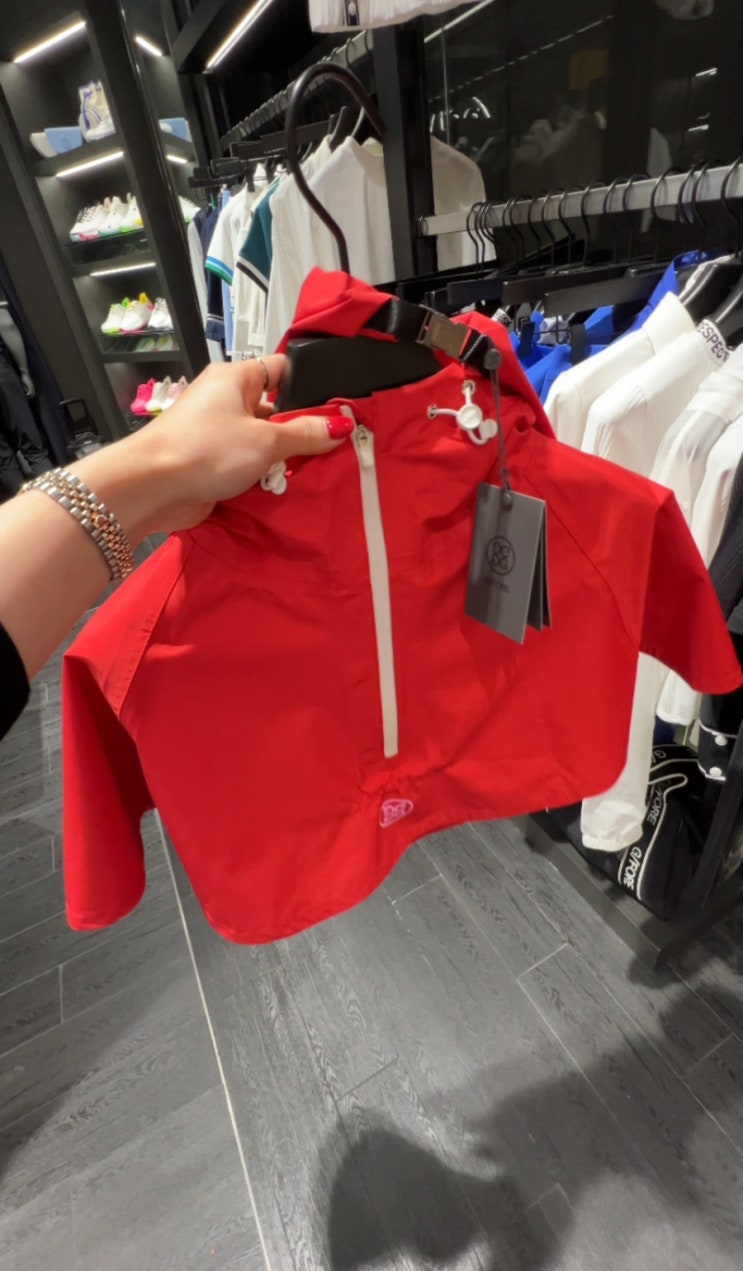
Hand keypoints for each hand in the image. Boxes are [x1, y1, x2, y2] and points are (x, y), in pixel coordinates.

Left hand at [132, 354, 351, 532]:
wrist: (152, 487)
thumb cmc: (205, 450)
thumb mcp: (265, 441)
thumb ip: (305, 434)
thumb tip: (340, 425)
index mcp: (236, 378)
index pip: (282, 369)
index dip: (310, 385)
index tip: (338, 408)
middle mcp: (225, 400)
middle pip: (275, 410)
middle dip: (300, 430)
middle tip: (333, 446)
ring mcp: (217, 432)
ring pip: (263, 440)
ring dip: (282, 457)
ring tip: (313, 469)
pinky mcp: (212, 462)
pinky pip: (248, 464)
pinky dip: (264, 474)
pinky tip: (286, 486)